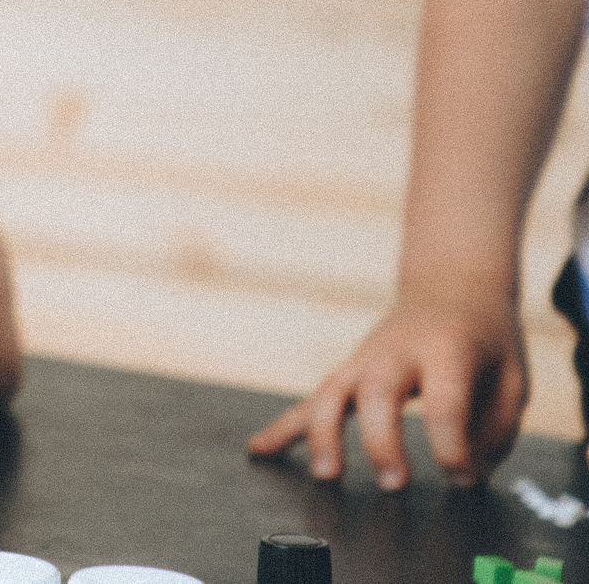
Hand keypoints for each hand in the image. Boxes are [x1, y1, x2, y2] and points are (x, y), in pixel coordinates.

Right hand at [245, 299, 526, 488]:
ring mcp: (365, 358)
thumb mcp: (512, 381)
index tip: (462, 476)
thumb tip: (463, 474)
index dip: (451, 444)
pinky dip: (284, 426)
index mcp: (446, 349)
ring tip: (326, 475)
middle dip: (379, 439)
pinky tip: (259, 449)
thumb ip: (494, 431)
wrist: (451, 288)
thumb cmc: (484, 342)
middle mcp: (397, 350)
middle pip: (376, 391)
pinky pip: (311, 399)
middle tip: (394, 483)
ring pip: (331, 391)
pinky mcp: (347, 371)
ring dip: (322, 434)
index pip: (444, 399)